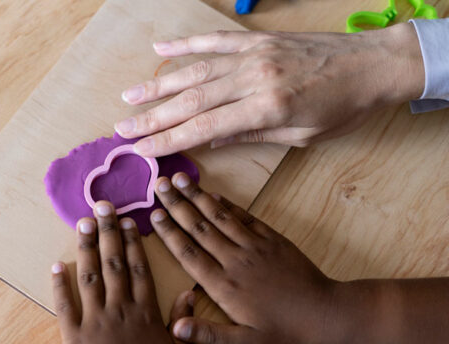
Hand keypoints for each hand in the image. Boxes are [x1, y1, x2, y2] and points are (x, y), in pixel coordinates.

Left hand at [51, 201, 195, 343]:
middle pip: (113, 264)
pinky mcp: (73, 336)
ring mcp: (94, 321)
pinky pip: (64, 306)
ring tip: (82, 223)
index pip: (138, 269)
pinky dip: (59, 285)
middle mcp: (119, 309)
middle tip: (102, 206)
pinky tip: (56, 265)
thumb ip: (185, 322)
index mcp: (145, 312)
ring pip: (90, 277)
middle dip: (108, 232)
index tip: (128, 220)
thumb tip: (190, 292)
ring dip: (86, 248)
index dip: (132, 242)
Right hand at [114, 24, 423, 155]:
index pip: (204, 128)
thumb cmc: (343, 107)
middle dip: (153, 116)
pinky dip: (185, 44)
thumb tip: (210, 140)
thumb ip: (252, 133)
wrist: (375, 64)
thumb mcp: (301, 134)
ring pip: (195, 70)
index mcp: (265, 108)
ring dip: (158, 84)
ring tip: (129, 95)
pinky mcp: (258, 40)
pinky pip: (215, 41)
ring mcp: (253, 55)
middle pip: (191, 100)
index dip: (168, 139)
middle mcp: (253, 79)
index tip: (141, 149)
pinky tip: (160, 49)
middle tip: (122, 128)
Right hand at [149, 172, 340, 343]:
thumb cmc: (286, 334)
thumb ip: (210, 335)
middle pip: (199, 227)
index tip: (152, 214)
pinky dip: (227, 204)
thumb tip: (176, 328)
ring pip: (219, 217)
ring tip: (179, 178)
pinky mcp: (272, 239)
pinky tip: (213, 193)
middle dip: (177, 205)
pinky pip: (245, 216)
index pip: (189, 253)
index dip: (169, 232)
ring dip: (197, 196)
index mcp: (224, 286)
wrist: (328, 315)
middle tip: (158, 185)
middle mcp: (235, 260)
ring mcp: (255, 246)